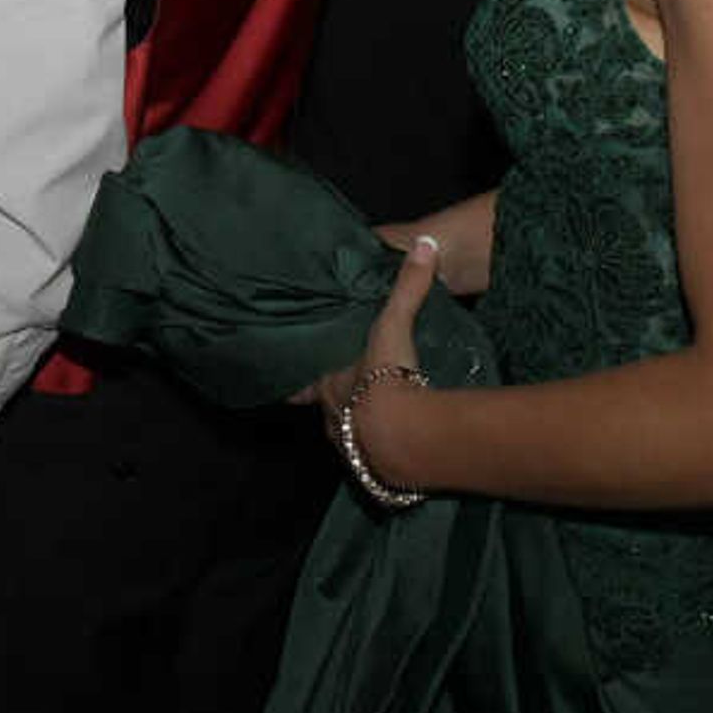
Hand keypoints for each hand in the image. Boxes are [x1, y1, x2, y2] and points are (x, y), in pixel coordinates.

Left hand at [303, 235, 437, 448]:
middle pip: (326, 409)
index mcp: (326, 386)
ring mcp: (352, 446)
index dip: (294, 383)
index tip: (286, 381)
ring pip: (348, 434)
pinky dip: (381, 449)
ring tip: (373, 416)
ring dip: (358, 426)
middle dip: (335, 400)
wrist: (404, 437)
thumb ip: (408, 287)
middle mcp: (333, 418)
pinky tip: (395, 445)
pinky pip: (374, 457)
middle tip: (346, 389)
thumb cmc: (384, 378)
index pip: (299, 385)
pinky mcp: (377, 468)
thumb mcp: (393, 326)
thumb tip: (425, 245)